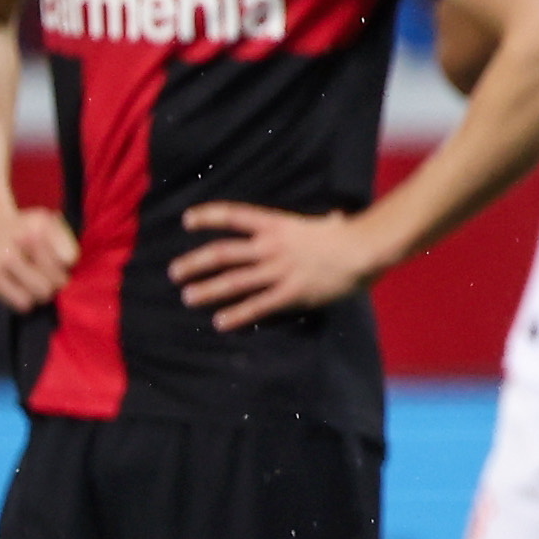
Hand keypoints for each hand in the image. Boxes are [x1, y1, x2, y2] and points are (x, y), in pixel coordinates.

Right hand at [0, 199, 76, 308]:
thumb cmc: (22, 230)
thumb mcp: (47, 224)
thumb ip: (64, 243)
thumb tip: (68, 267)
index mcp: (40, 225)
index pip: (69, 260)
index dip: (65, 264)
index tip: (56, 261)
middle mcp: (22, 239)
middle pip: (58, 280)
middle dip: (55, 281)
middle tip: (46, 276)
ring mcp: (4, 258)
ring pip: (41, 293)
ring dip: (41, 293)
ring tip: (33, 283)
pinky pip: (22, 302)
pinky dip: (24, 300)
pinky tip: (18, 287)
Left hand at [171, 203, 390, 328]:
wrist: (363, 250)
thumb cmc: (351, 235)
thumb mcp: (331, 223)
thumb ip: (325, 223)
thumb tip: (335, 219)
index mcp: (277, 225)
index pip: (233, 216)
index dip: (207, 217)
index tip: (187, 221)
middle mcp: (270, 247)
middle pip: (222, 253)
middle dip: (195, 263)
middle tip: (175, 272)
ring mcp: (278, 271)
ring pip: (233, 281)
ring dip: (207, 290)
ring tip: (188, 297)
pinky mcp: (290, 293)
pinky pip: (257, 305)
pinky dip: (237, 314)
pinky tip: (220, 322)